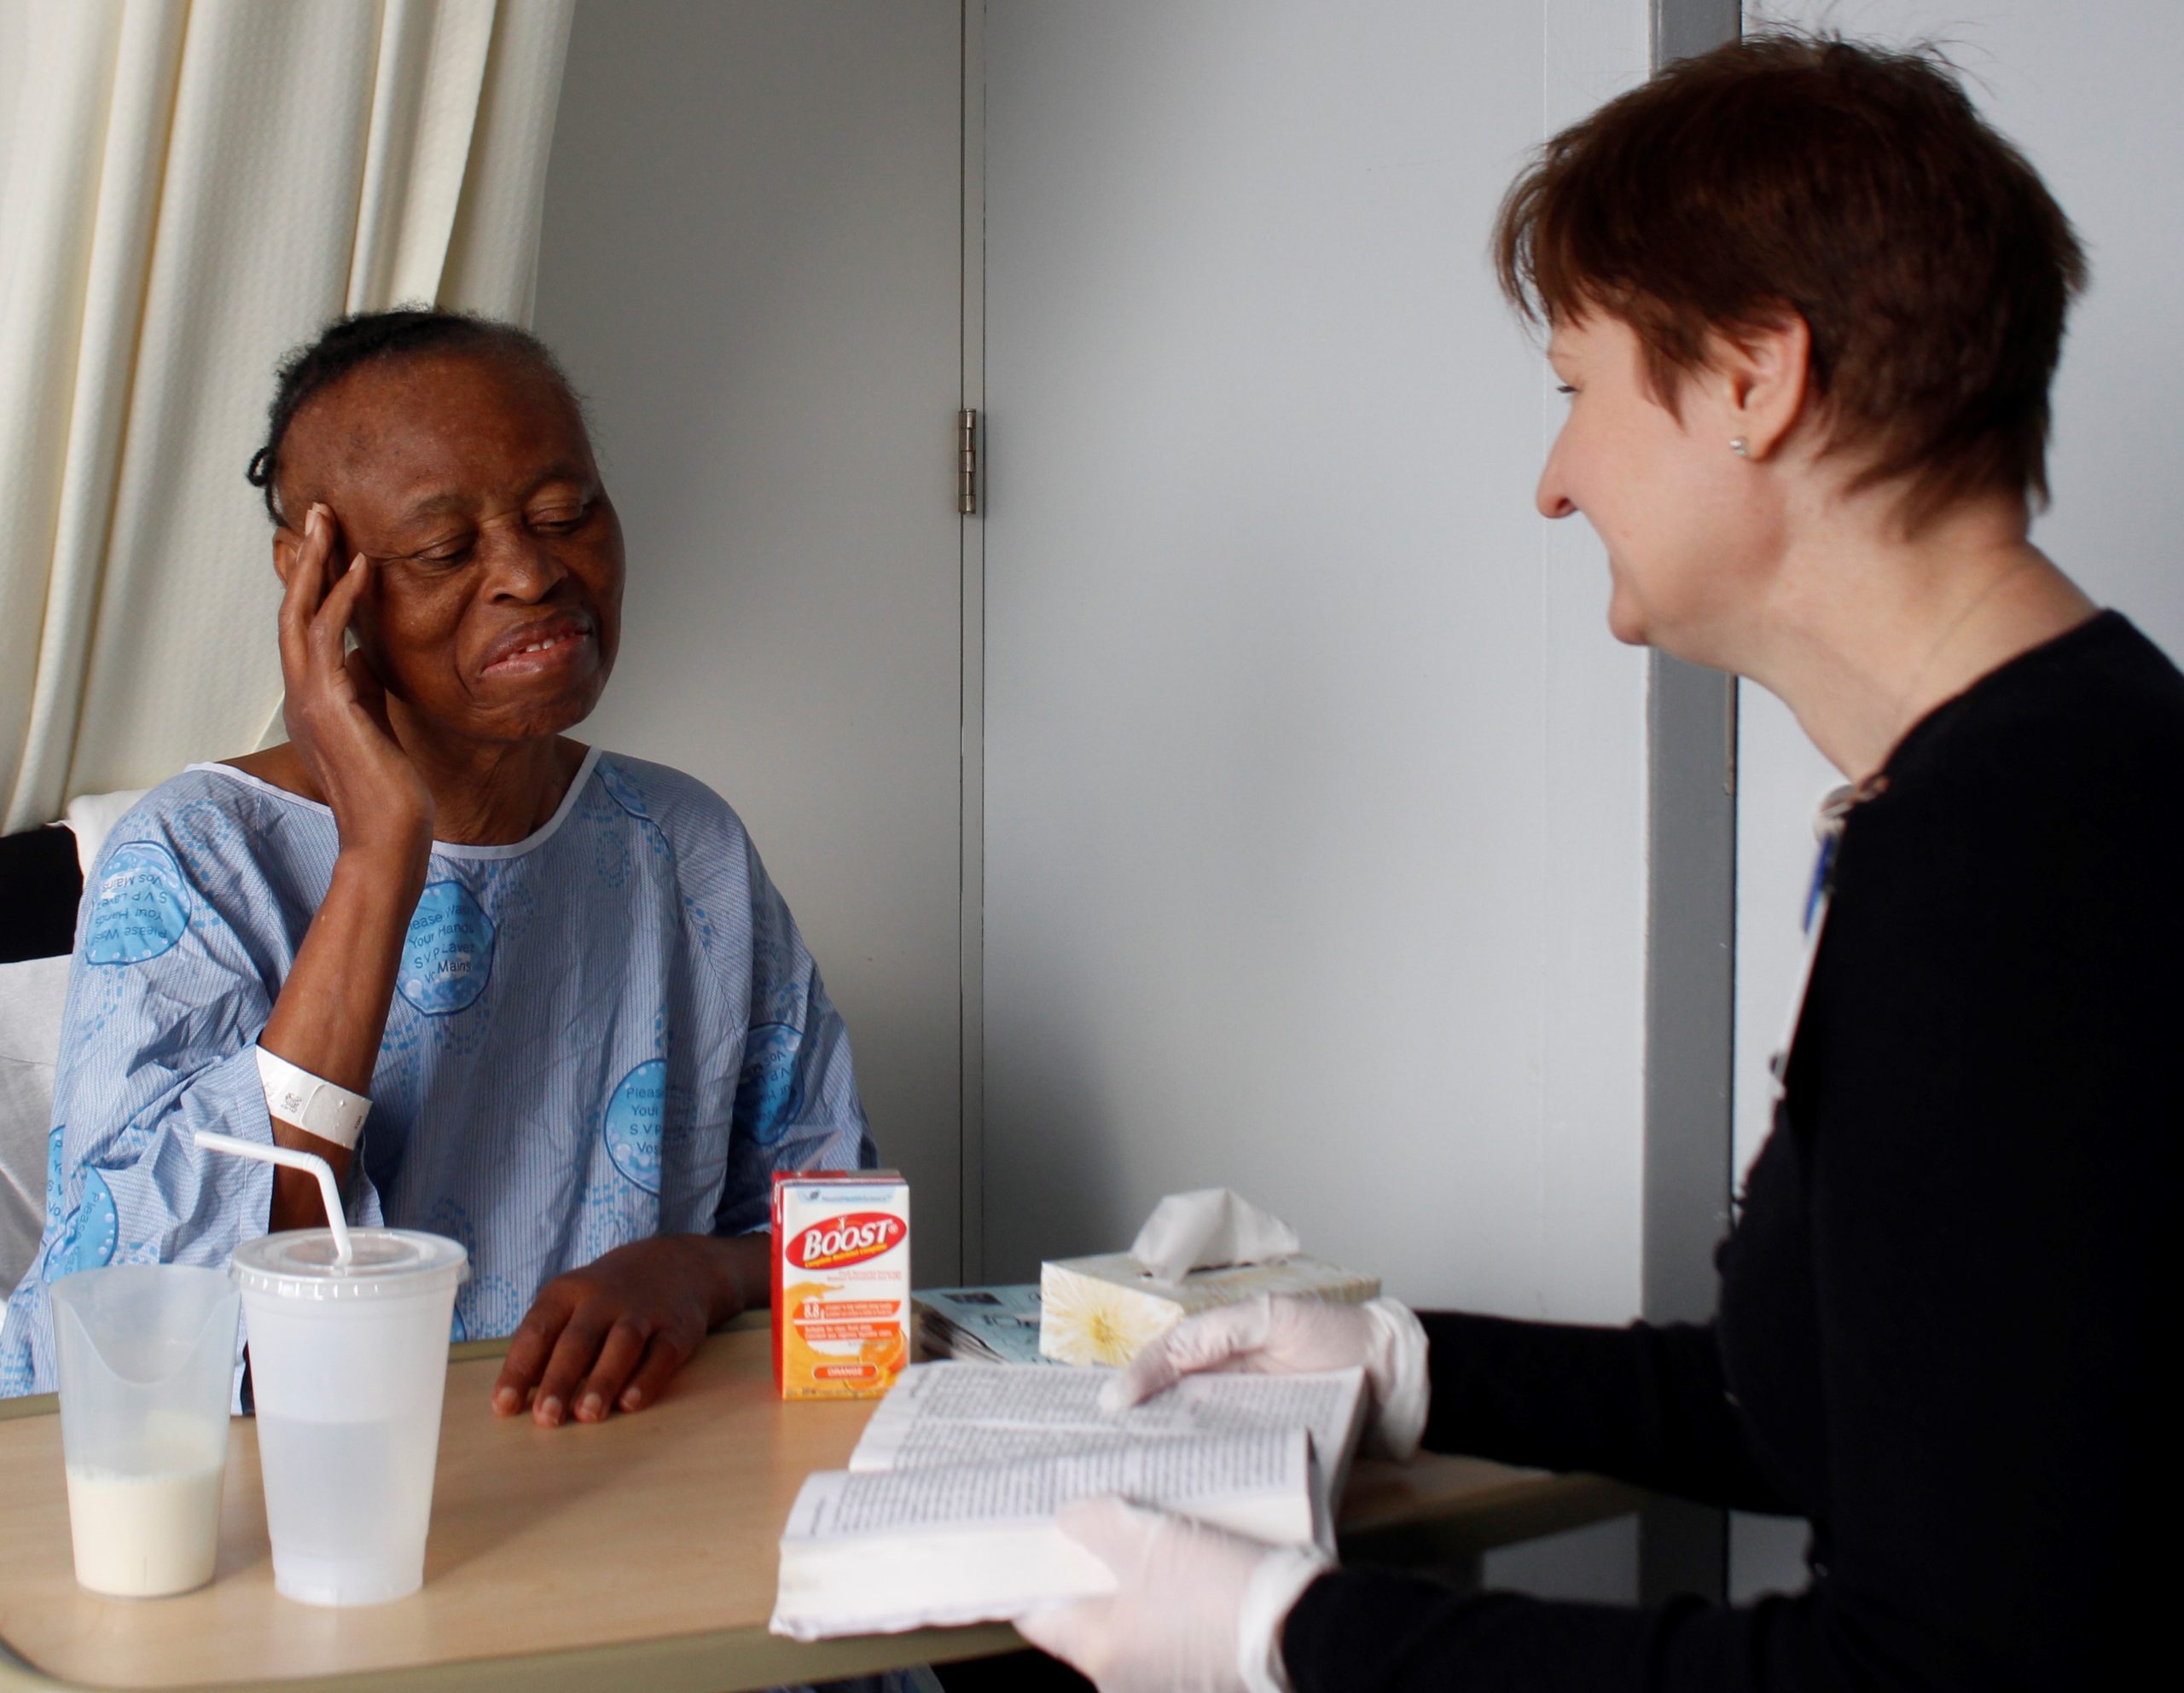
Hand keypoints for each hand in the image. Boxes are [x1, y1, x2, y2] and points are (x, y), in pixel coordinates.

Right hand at [276, 503, 432, 866]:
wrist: (389, 837)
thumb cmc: (390, 792)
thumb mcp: (375, 727)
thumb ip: (365, 690)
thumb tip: (366, 656)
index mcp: (313, 701)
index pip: (304, 628)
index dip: (309, 582)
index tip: (320, 542)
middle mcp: (303, 696)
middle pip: (292, 611)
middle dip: (302, 559)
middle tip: (314, 511)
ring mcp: (311, 699)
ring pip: (300, 614)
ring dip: (314, 563)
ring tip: (328, 519)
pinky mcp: (330, 704)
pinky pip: (329, 636)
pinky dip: (342, 597)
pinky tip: (362, 566)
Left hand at [490, 1234, 745, 1425]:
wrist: (673, 1265)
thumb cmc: (604, 1300)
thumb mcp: (569, 1306)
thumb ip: (546, 1346)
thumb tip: (515, 1397)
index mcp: (567, 1293)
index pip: (537, 1331)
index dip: (519, 1369)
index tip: (504, 1406)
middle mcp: (604, 1298)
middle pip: (578, 1339)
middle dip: (560, 1379)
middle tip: (546, 1417)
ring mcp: (643, 1312)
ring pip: (622, 1343)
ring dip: (603, 1379)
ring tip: (587, 1415)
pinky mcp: (677, 1329)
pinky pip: (662, 1354)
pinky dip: (647, 1379)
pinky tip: (630, 1403)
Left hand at [1016, 1498, 1327, 1692]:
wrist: (1307, 1631)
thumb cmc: (1220, 1591)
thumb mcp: (1149, 1540)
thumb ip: (1093, 1524)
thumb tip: (1069, 1521)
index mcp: (1100, 1655)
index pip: (1037, 1617)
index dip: (1032, 1573)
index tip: (1035, 1538)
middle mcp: (1125, 1682)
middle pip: (1088, 1618)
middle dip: (1093, 1570)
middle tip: (1100, 1523)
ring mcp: (1166, 1685)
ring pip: (1133, 1624)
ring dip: (1137, 1585)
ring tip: (1154, 1537)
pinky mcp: (1204, 1678)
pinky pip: (1170, 1633)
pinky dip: (1171, 1603)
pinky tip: (1190, 1565)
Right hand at [1101, 1295, 1429, 1459]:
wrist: (1397, 1376)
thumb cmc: (1337, 1336)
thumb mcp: (1275, 1319)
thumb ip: (1220, 1331)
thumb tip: (1168, 1355)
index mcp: (1219, 1348)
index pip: (1163, 1362)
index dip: (1134, 1380)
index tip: (1110, 1407)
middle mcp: (1225, 1387)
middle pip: (1169, 1406)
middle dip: (1137, 1426)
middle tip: (1100, 1448)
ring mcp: (1246, 1423)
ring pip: (1194, 1441)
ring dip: (1167, 1457)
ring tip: (1132, 1477)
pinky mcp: (1270, 1454)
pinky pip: (1232, 1467)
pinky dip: (1209, 1478)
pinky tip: (1189, 1494)